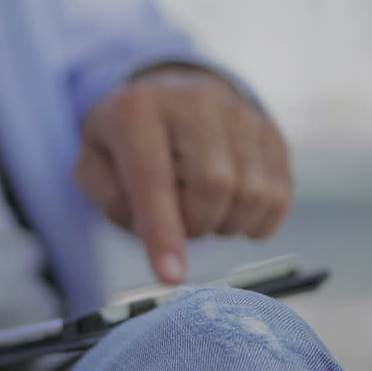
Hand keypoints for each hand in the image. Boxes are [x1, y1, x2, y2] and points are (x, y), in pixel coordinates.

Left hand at [74, 64, 291, 283]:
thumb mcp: (93, 163)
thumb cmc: (124, 139)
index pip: (154, 178)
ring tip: (201, 212)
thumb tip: (152, 233)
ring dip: (225, 224)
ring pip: (253, 193)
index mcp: (138, 110)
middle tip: (179, 224)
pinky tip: (230, 212)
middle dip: (196, 225)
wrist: (169, 93)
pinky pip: (279, 195)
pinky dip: (256, 222)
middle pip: (215, 185)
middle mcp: (195, 103)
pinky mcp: (271, 132)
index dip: (164, 232)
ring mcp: (240, 114)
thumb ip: (111, 199)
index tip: (170, 277)